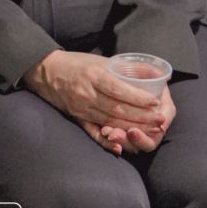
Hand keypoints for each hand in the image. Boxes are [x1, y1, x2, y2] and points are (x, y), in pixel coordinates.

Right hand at [21, 51, 166, 153]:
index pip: (119, 89)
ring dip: (130, 129)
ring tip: (150, 132)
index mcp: (94, 75)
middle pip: (117, 108)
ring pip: (109, 122)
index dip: (138, 97)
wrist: (46, 71)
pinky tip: (120, 147)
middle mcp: (87, 93)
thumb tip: (151, 72)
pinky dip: (107, 141)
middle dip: (141, 116)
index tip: (156, 102)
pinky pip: (93, 133)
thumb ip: (122, 69)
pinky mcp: (77, 119)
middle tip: (160, 121)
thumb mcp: (100, 60)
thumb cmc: (78, 63)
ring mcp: (81, 108)